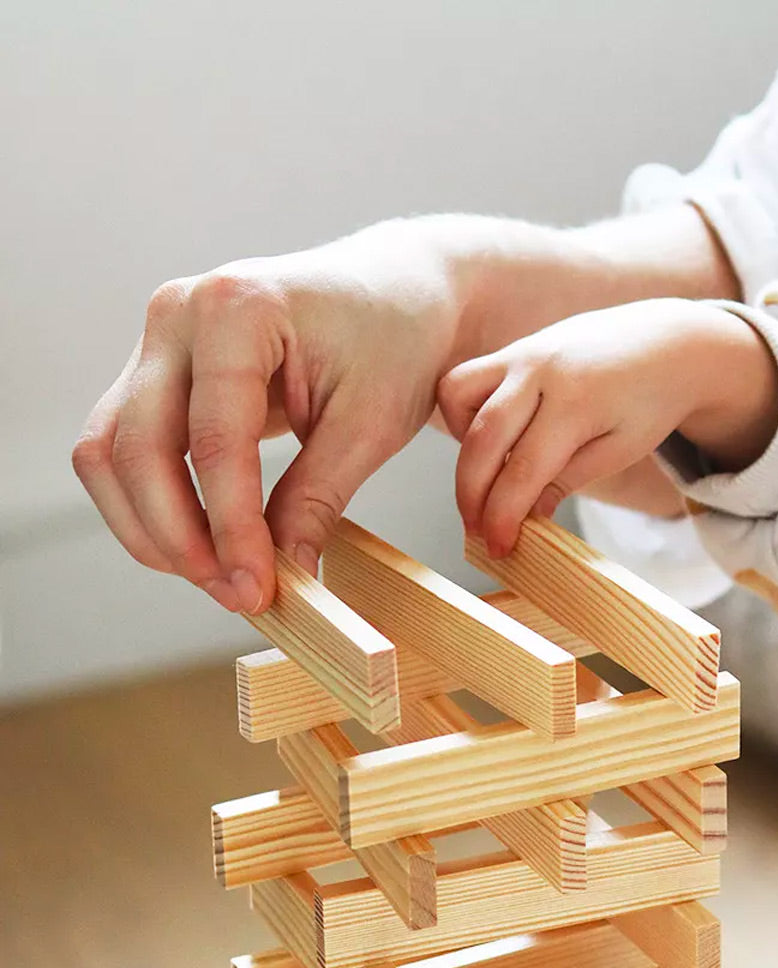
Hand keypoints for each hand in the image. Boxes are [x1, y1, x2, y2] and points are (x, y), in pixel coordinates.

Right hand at [71, 221, 462, 612]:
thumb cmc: (394, 340)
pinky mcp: (159, 371)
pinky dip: (152, 503)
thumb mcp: (371, 424)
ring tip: (216, 578)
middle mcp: (178, 313)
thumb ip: (317, 498)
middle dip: (178, 536)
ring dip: (151, 527)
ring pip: (110, 452)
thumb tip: (280, 574)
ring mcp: (159, 340)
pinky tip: (202, 545)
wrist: (395, 292)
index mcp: (238, 308)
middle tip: (233, 593)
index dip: (230, 527)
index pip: (214, 440)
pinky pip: (127, 446)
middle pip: (135, 447)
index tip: (257, 588)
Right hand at [436, 298, 777, 555]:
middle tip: (478, 531)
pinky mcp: (514, 347)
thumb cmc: (649, 401)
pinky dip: (466, 413)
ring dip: (461, 443)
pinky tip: (496, 440)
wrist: (667, 342)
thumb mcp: (621, 449)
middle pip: (482, 438)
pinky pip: (467, 379)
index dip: (504, 514)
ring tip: (488, 474)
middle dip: (471, 493)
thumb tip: (526, 515)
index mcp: (578, 401)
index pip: (525, 468)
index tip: (498, 547)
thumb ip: (569, 478)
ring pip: (457, 394)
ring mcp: (522, 351)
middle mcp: (541, 369)